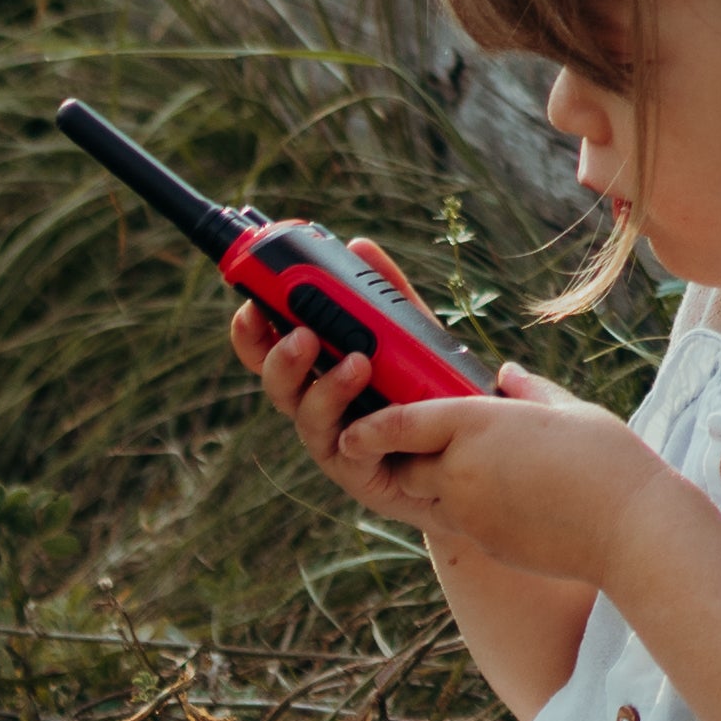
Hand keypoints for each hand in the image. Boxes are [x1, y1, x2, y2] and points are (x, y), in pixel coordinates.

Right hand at [233, 239, 473, 528]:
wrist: (468, 456)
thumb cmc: (430, 391)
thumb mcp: (412, 336)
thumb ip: (387, 294)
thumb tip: (359, 246)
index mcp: (318, 369)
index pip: (270, 347)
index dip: (253, 329)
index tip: (251, 304)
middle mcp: (317, 405)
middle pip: (276, 383)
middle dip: (279, 357)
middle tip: (302, 335)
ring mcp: (335, 442)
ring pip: (307, 417)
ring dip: (326, 388)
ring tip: (358, 364)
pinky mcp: (360, 473)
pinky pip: (350, 451)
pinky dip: (361, 430)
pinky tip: (378, 417)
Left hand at [334, 372, 668, 587]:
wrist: (635, 531)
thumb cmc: (609, 462)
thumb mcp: (568, 411)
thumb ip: (529, 392)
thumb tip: (507, 376)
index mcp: (479, 424)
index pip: (403, 422)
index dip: (371, 426)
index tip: (352, 429)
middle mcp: (463, 469)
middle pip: (407, 467)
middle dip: (409, 459)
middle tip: (428, 446)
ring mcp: (472, 512)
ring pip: (430, 499)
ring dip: (439, 487)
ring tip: (480, 474)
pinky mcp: (488, 544)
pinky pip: (464, 524)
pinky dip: (473, 512)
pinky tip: (515, 503)